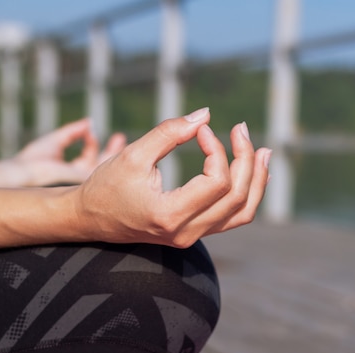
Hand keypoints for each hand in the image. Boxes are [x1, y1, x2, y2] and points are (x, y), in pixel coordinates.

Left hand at [12, 119, 125, 186]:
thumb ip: (73, 132)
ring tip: (120, 139)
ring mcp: (82, 181)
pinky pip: (101, 169)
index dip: (93, 143)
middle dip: (111, 151)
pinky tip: (114, 147)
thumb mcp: (57, 139)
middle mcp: (78, 177)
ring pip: (104, 168)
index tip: (90, 131)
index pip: (89, 157)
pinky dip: (108, 157)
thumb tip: (88, 122)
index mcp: (71, 169)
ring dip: (112, 153)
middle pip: (100, 164)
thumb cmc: (33, 159)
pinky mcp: (85, 181)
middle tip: (121, 137)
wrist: (25, 172)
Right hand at [74, 108, 270, 247]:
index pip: (216, 181)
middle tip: (241, 129)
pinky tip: (253, 173)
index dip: (216, 149)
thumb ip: (169, 132)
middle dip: (245, 159)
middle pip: (237, 197)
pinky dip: (246, 195)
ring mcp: (191, 237)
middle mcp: (185, 233)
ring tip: (264, 151)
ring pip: (241, 212)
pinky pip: (231, 218)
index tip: (200, 130)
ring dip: (256, 180)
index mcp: (170, 215)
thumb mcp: (133, 154)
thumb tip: (206, 114)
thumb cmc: (106, 185)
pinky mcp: (192, 233)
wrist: (90, 218)